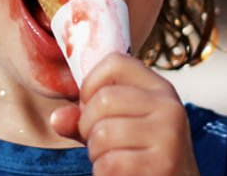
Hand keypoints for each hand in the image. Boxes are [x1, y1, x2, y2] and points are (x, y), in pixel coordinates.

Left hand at [51, 53, 199, 175]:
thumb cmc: (146, 157)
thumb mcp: (122, 128)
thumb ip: (88, 119)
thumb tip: (58, 118)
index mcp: (160, 89)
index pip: (115, 62)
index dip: (91, 83)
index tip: (90, 106)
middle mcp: (169, 107)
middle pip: (103, 99)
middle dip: (88, 126)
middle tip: (100, 143)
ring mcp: (169, 136)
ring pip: (102, 134)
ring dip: (96, 154)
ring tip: (114, 160)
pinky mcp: (162, 164)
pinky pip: (109, 164)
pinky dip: (104, 173)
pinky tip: (122, 175)